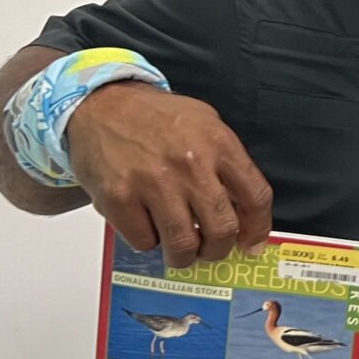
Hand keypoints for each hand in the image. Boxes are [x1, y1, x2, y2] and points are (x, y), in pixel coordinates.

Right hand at [65, 82, 273, 267]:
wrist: (101, 103)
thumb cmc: (154, 117)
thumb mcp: (205, 124)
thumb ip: (227, 164)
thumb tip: (243, 212)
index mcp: (218, 143)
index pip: (256, 197)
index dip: (257, 229)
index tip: (251, 244)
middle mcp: (190, 164)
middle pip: (222, 229)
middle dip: (218, 250)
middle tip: (209, 249)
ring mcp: (153, 182)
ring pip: (183, 245)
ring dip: (184, 256)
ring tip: (179, 249)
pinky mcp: (119, 198)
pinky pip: (144, 241)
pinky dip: (148, 240)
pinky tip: (146, 223)